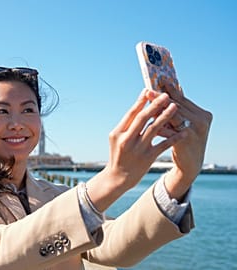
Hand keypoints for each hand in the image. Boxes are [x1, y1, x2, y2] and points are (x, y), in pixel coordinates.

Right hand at [86, 89, 186, 210]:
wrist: (118, 177)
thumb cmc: (118, 154)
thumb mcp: (116, 138)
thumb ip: (126, 125)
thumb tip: (139, 106)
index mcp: (118, 133)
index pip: (130, 114)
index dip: (140, 101)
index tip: (148, 90)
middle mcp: (127, 140)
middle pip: (143, 118)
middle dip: (155, 105)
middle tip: (165, 95)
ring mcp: (138, 149)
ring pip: (154, 129)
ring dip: (165, 116)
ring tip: (175, 106)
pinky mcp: (148, 158)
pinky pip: (163, 144)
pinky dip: (173, 137)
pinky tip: (182, 130)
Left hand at [146, 84, 212, 199]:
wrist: (191, 164)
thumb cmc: (184, 140)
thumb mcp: (185, 123)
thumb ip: (177, 109)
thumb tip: (164, 92)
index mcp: (203, 114)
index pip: (183, 99)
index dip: (169, 91)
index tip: (157, 81)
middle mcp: (202, 121)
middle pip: (177, 106)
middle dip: (160, 99)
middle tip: (148, 91)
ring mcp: (195, 131)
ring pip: (173, 117)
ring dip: (158, 111)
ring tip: (146, 105)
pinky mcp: (186, 142)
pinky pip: (169, 132)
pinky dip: (158, 127)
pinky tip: (147, 124)